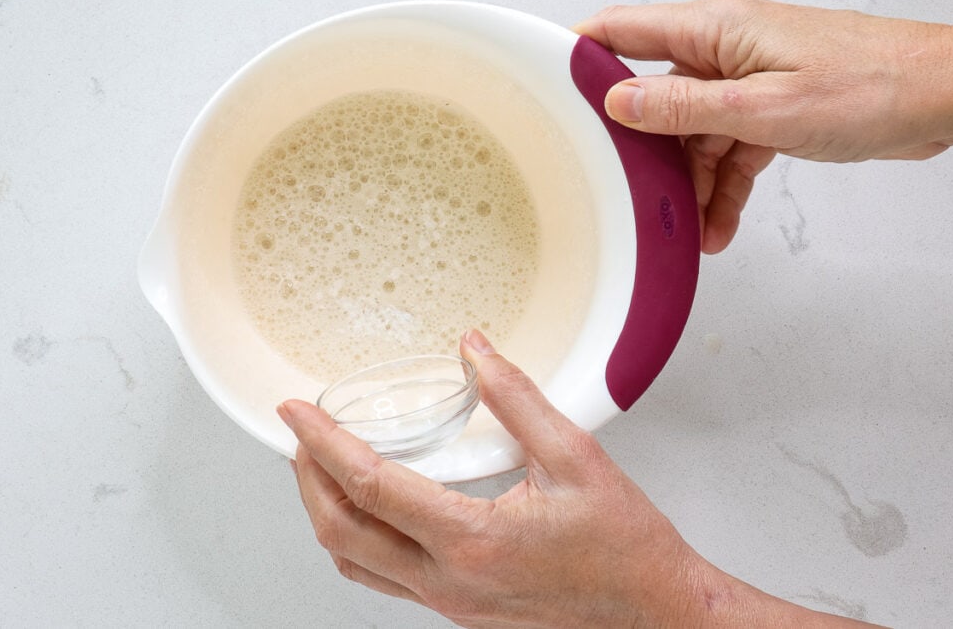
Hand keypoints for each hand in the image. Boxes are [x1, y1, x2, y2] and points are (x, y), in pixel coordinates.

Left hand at [278, 330, 877, 626]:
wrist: (654, 613)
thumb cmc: (625, 547)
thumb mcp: (575, 456)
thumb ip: (517, 397)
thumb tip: (475, 350)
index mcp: (472, 540)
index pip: (370, 485)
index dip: (323, 441)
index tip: (298, 411)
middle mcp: (449, 581)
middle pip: (341, 532)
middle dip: (306, 479)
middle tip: (299, 434)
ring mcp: (450, 604)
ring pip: (354, 565)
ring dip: (326, 513)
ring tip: (320, 468)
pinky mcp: (458, 610)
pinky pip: (384, 580)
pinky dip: (358, 541)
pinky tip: (371, 511)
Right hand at [575, 0, 952, 252]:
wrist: (939, 98)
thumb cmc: (870, 85)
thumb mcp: (764, 108)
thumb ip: (684, 109)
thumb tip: (619, 103)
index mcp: (715, 30)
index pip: (622, 32)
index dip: (578, 54)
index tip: (543, 84)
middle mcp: (724, 51)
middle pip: (653, 97)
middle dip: (639, 148)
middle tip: (622, 189)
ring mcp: (745, 82)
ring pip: (690, 135)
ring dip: (687, 183)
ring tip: (687, 229)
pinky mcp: (767, 110)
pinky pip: (726, 151)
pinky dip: (721, 188)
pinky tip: (718, 225)